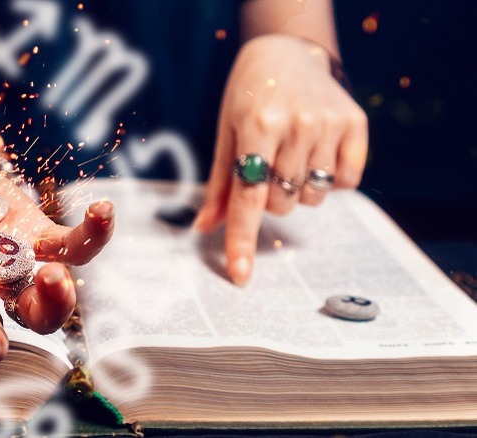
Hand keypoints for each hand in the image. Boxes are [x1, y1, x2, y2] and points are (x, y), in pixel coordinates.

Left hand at [193, 34, 367, 285]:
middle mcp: (297, 125)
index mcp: (257, 126)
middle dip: (269, 197)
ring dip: (298, 188)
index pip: (248, 198)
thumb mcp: (225, 131)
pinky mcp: (356, 124)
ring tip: (291, 154)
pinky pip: (347, 182)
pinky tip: (318, 152)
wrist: (286, 51)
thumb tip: (204, 229)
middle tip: (266, 164)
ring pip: (313, 198)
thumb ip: (220, 184)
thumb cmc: (248, 95)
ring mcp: (330, 124)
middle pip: (281, 204)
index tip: (240, 276)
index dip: (242, 240)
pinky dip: (332, 179)